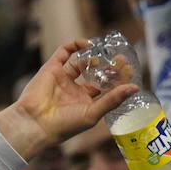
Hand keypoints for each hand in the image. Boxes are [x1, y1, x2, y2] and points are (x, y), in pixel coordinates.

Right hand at [0, 39, 139, 158]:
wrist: (35, 122)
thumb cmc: (65, 125)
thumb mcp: (93, 113)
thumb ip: (112, 99)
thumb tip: (135, 88)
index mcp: (87, 103)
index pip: (106, 88)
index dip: (118, 80)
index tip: (130, 71)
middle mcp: (76, 90)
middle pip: (96, 74)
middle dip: (109, 67)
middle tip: (121, 59)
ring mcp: (64, 78)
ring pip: (81, 62)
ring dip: (93, 56)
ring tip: (104, 54)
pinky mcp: (52, 68)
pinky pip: (64, 52)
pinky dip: (75, 45)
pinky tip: (87, 43)